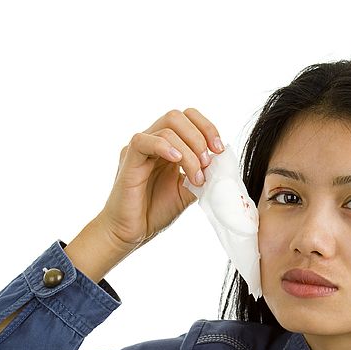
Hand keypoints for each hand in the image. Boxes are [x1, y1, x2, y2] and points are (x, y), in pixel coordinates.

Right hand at [97, 108, 224, 249]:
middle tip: (209, 162)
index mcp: (168, 146)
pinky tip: (176, 162)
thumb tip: (222, 164)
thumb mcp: (188, 192)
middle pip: (178, 117)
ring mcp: (140, 149)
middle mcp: (153, 142)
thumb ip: (203, 175)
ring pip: (167, 129)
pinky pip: (143, 140)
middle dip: (200, 136)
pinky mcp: (128, 159)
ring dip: (189, 153)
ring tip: (196, 178)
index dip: (207, 128)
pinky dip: (165, 147)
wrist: (131, 232)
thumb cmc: (154, 212)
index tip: (219, 150)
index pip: (188, 118)